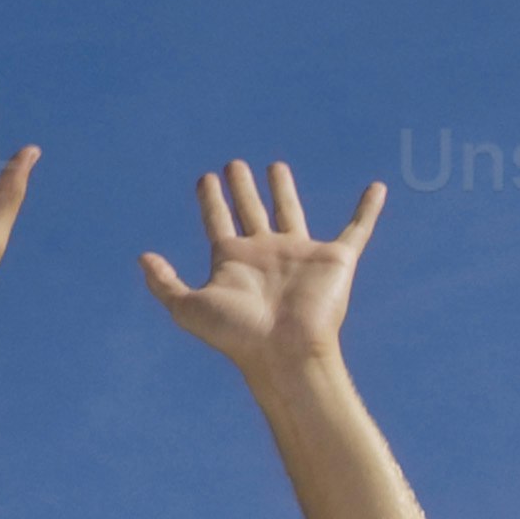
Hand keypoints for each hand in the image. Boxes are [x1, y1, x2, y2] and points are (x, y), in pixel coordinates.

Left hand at [140, 160, 384, 379]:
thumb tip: (142, 258)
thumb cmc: (238, 336)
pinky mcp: (335, 259)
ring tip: (274, 167)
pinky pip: (357, 229)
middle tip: (233, 165)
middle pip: (251, 211)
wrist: (285, 353)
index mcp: (233, 261)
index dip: (211, 199)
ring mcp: (300, 255)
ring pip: (290, 212)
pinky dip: (368, 209)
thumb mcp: (188, 308)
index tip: (206, 178)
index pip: (218, 220)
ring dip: (282, 190)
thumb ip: (165, 283)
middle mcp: (265, 254)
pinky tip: (376, 188)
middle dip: (241, 188)